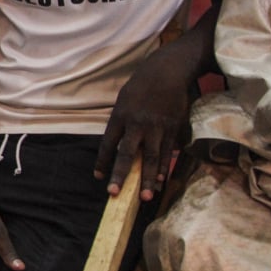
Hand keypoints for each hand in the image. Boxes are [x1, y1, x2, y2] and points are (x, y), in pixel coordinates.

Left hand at [92, 54, 190, 201]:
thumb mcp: (123, 101)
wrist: (166, 72)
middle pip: (127, 154)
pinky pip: (167, 152)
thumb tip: (117, 146)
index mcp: (120, 116)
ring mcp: (156, 127)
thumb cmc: (140, 87)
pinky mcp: (172, 128)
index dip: (102, 162)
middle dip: (120, 175)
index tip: (98, 177)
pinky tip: (161, 181)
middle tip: (114, 193)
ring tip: (145, 197)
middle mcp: (137, 124)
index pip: (108, 144)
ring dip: (147, 179)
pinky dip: (164, 168)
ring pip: (151, 157)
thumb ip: (121, 124)